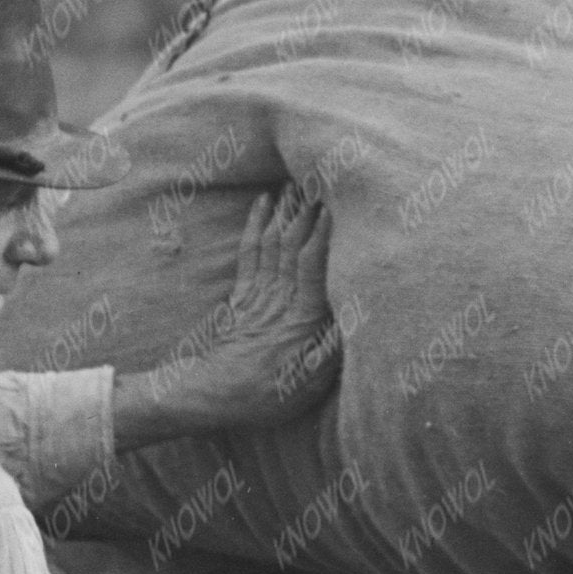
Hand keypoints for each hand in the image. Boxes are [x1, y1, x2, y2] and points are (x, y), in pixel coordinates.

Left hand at [112, 191, 336, 450]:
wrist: (214, 396)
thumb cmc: (269, 394)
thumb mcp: (312, 382)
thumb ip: (335, 345)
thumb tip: (358, 311)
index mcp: (302, 316)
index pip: (314, 263)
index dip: (324, 231)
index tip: (337, 203)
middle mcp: (281, 296)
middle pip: (294, 243)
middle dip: (308, 209)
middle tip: (321, 177)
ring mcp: (259, 292)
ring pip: (273, 240)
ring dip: (286, 209)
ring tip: (299, 181)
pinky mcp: (243, 294)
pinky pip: (250, 250)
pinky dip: (257, 223)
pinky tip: (264, 202)